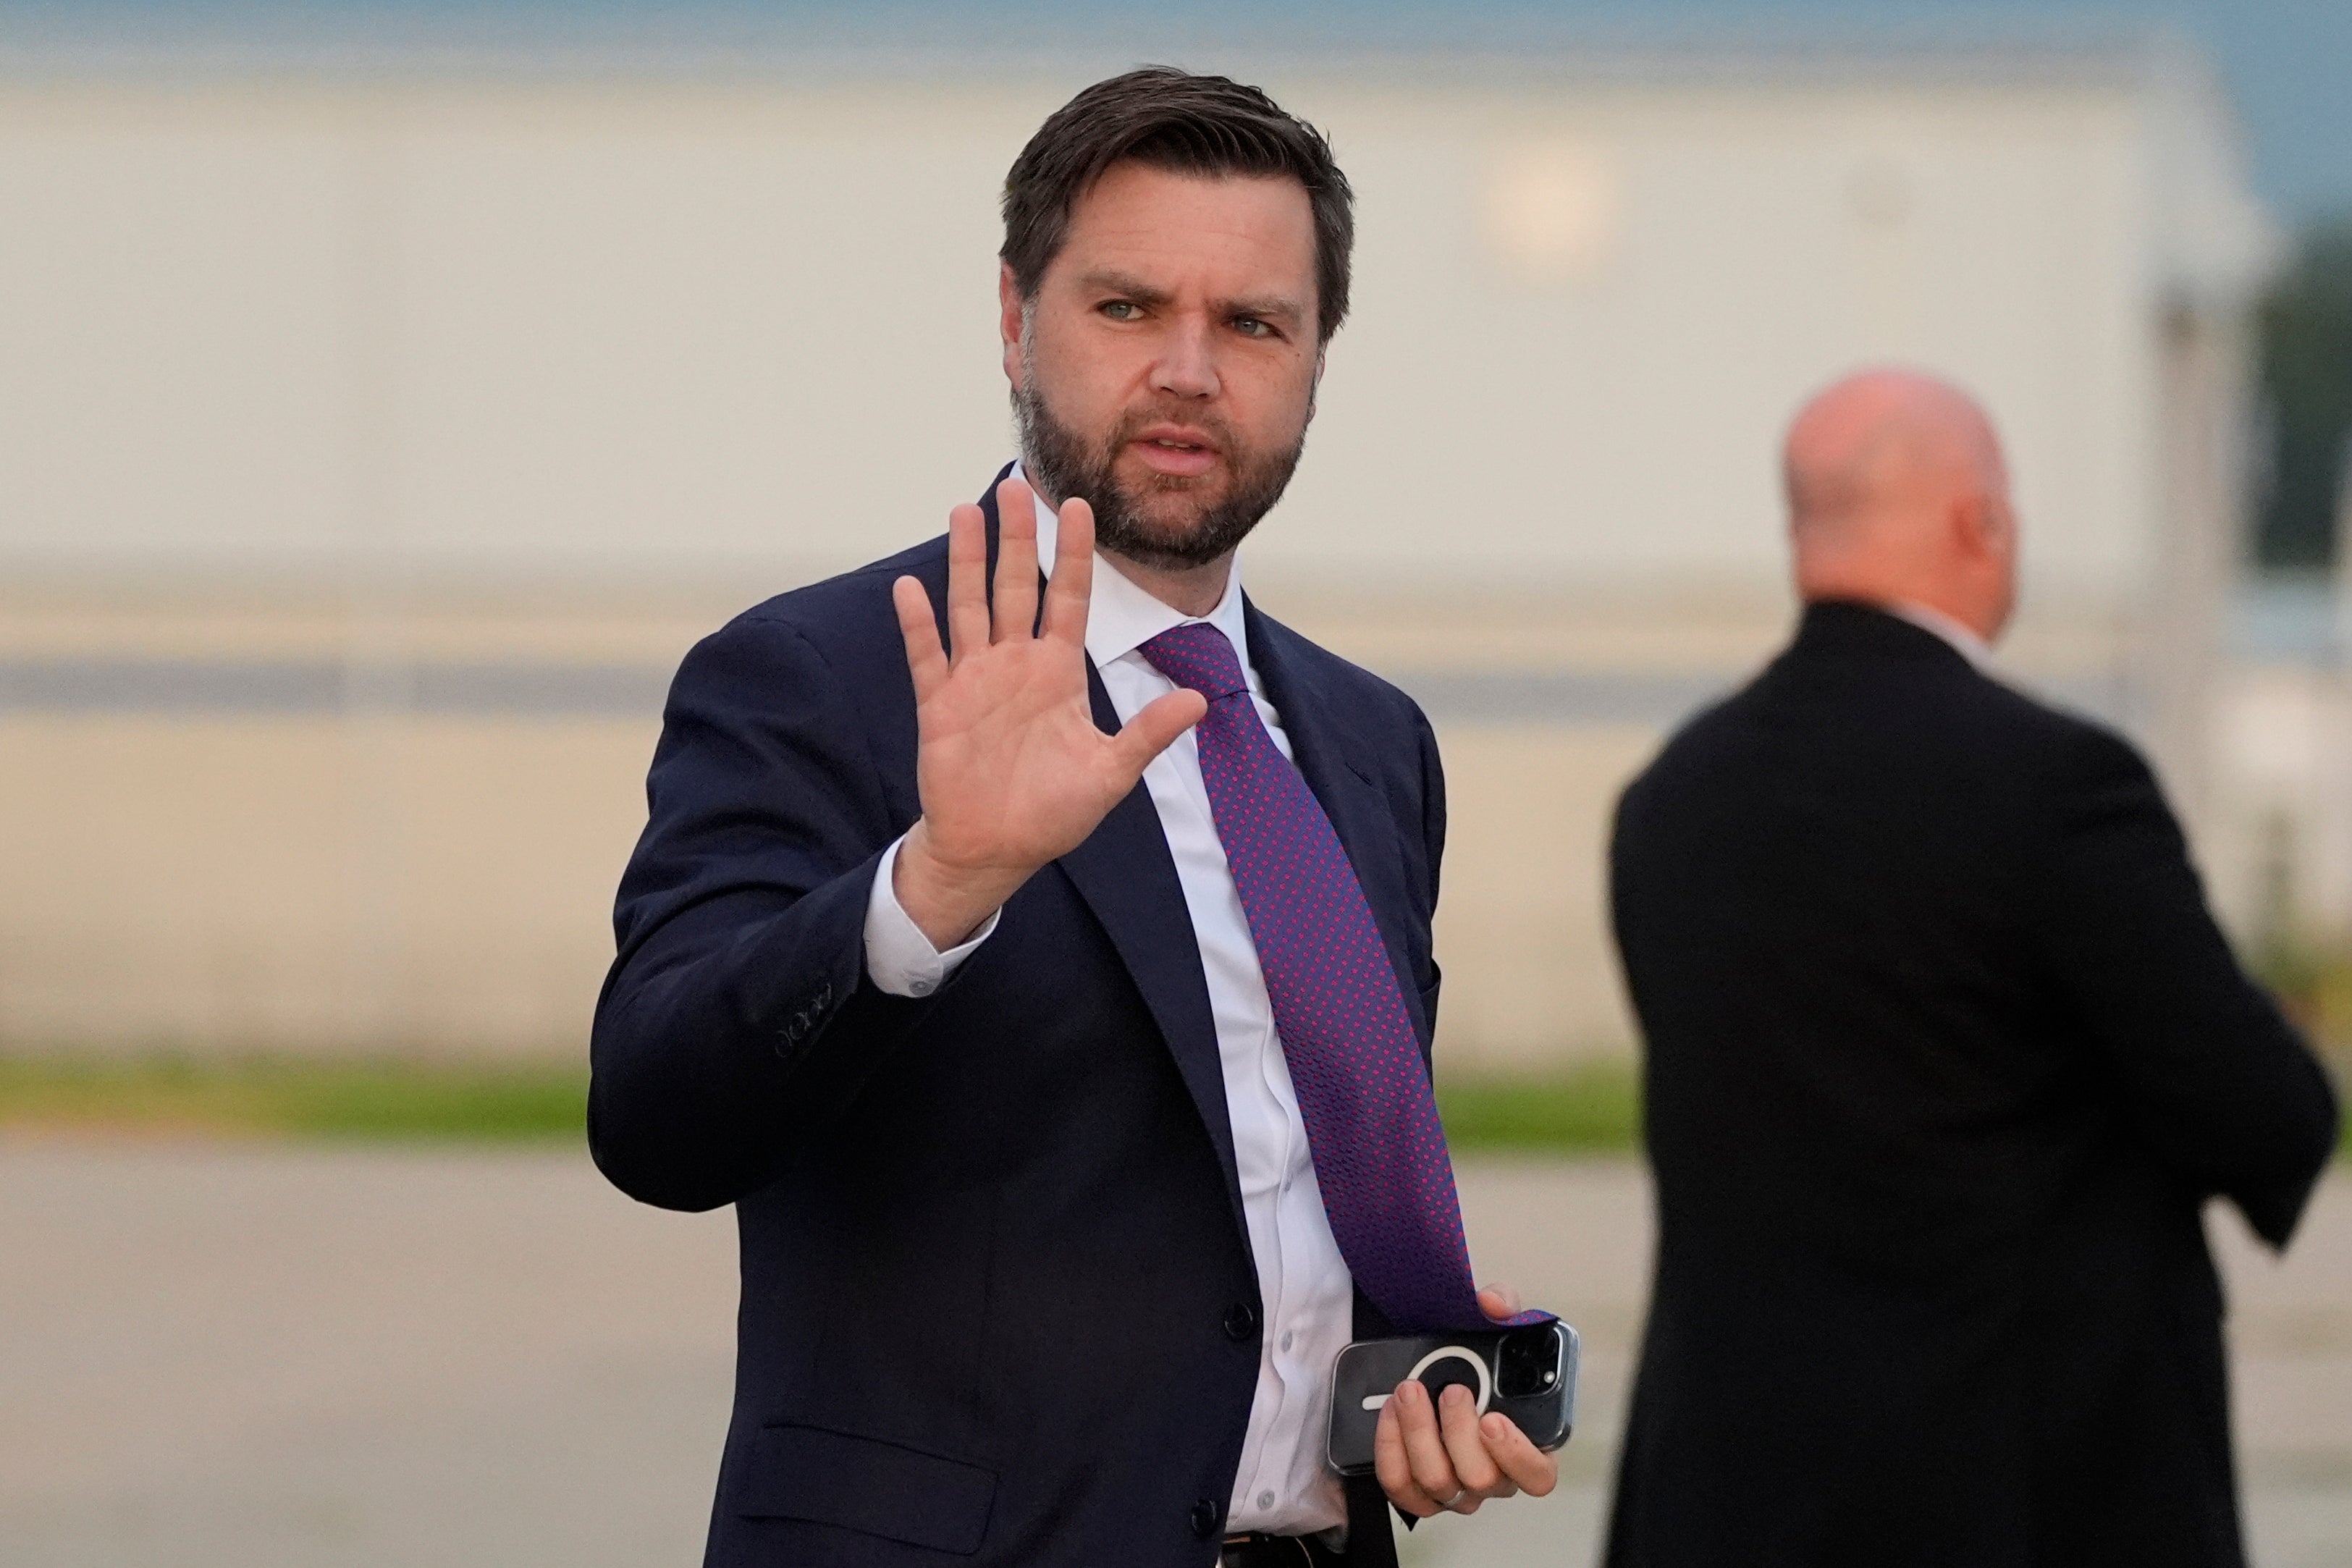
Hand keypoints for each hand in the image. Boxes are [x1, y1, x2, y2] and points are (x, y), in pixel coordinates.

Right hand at [889, 479, 1206, 948]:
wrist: (996, 850)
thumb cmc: (1053, 814)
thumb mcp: (1111, 774)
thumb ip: (1148, 733)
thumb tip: (1200, 702)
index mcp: (1058, 673)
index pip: (1069, 599)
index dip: (1073, 554)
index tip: (1080, 506)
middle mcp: (1015, 665)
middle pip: (1014, 587)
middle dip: (1015, 538)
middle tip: (1017, 484)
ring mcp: (974, 681)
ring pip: (969, 607)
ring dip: (966, 562)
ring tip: (965, 511)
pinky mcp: (940, 706)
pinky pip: (927, 656)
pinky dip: (919, 624)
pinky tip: (911, 587)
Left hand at [1373, 1285, 1559, 1517]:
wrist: (1431, 1372)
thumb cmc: (1476, 1363)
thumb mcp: (1498, 1327)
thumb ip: (1504, 1309)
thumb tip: (1493, 1303)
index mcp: (1527, 1447)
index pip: (1539, 1476)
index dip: (1518, 1454)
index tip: (1493, 1420)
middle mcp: (1493, 1477)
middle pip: (1481, 1478)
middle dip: (1458, 1431)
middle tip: (1449, 1391)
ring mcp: (1456, 1490)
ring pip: (1438, 1481)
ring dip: (1419, 1434)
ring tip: (1409, 1393)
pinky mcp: (1417, 1492)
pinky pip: (1401, 1485)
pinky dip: (1390, 1448)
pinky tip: (1391, 1413)